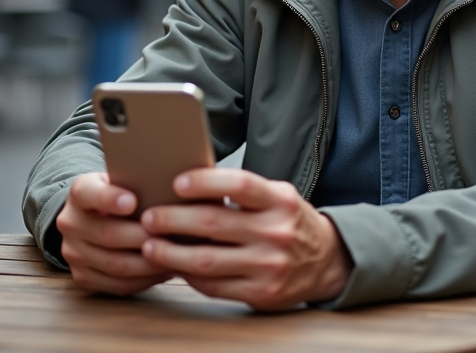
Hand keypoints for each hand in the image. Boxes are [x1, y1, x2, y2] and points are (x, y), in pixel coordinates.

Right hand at [55, 172, 172, 294]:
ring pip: (115, 264)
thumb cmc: (124, 193)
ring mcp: (73, 253)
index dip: (108, 199)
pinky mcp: (83, 277)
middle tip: (172, 235)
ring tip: (175, 254)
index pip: (87, 193)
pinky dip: (145, 279)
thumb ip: (140, 180)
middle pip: (107, 234)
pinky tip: (165, 269)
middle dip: (143, 237)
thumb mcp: (126, 179)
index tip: (132, 201)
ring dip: (149, 262)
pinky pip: (117, 284)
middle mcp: (70, 223)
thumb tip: (172, 186)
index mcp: (80, 192)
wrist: (98, 217)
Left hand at [140, 169, 352, 310]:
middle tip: (148, 217)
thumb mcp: (277, 197)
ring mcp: (269, 266)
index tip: (176, 182)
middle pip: (214, 224)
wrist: (326, 261)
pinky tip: (175, 267)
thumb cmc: (289, 222)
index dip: (205, 182)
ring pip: (207, 262)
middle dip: (173, 220)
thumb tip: (188, 186)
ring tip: (149, 246)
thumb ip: (243, 192)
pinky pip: (214, 286)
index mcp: (280, 201)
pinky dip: (189, 276)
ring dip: (171, 254)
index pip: (240, 184)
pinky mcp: (261, 294)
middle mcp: (276, 232)